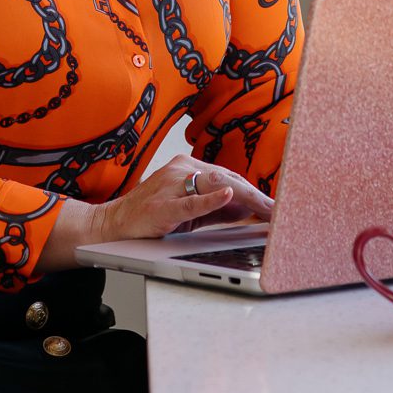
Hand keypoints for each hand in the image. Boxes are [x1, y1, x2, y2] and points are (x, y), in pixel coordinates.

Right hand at [41, 155, 272, 269]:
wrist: (113, 224)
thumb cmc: (151, 216)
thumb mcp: (187, 208)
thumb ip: (215, 206)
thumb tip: (248, 209)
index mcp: (188, 167)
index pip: (229, 177)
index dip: (254, 191)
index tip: (276, 204)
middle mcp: (181, 169)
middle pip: (227, 178)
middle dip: (256, 195)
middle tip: (279, 210)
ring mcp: (171, 184)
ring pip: (215, 185)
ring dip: (245, 197)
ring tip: (266, 207)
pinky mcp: (163, 205)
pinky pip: (190, 200)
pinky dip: (210, 198)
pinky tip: (227, 195)